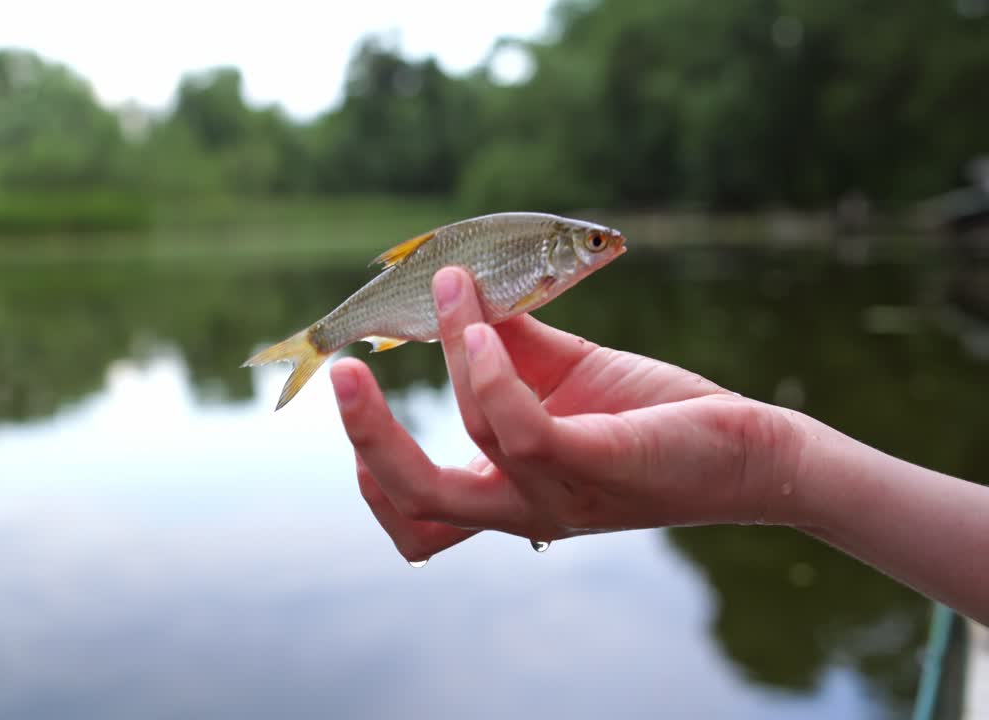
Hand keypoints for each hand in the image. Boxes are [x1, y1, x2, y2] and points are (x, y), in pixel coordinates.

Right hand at [330, 266, 800, 562]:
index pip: (420, 522)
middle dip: (368, 437)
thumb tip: (455, 293)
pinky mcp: (596, 468)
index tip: (357, 405)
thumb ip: (506, 346)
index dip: (373, 480)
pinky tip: (482, 322)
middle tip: (342, 368)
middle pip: (417, 502)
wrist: (750, 449)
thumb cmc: (655, 419)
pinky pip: (520, 427)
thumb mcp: (564, 377)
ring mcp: (559, 496)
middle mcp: (525, 509)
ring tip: (450, 287)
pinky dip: (488, 371)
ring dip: (450, 353)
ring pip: (472, 437)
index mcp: (508, 495)